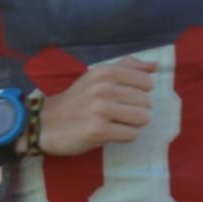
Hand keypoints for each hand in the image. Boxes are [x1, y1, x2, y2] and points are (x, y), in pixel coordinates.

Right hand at [37, 57, 155, 155]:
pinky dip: (126, 136)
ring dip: (134, 124)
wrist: (46, 123)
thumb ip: (127, 67)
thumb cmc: (77, 100)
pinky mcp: (99, 131)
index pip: (146, 81)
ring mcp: (101, 110)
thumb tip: (155, 65)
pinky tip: (112, 132)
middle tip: (120, 113)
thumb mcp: (97, 76)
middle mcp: (104, 88)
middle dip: (138, 110)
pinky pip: (131, 134)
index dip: (141, 92)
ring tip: (118, 123)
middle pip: (147, 102)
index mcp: (105, 72)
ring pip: (142, 118)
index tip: (126, 97)